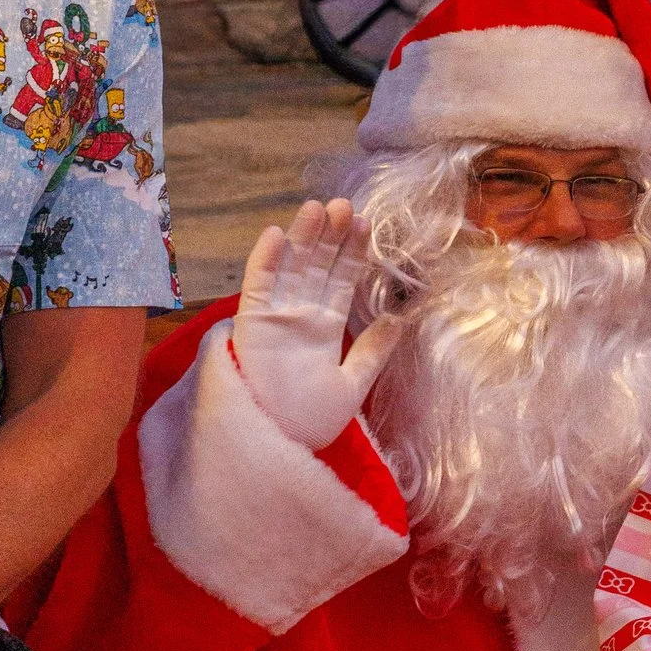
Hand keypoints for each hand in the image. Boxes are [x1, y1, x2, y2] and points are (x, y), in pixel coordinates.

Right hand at [232, 200, 403, 452]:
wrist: (277, 445)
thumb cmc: (311, 421)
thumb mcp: (352, 385)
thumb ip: (372, 351)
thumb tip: (399, 318)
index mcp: (325, 328)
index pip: (341, 281)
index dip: (353, 253)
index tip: (368, 225)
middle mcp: (300, 316)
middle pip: (317, 266)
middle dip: (331, 236)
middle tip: (346, 205)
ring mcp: (275, 316)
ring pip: (290, 268)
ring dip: (303, 237)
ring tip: (319, 207)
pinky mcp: (252, 323)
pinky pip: (257, 287)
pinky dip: (264, 261)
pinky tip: (276, 234)